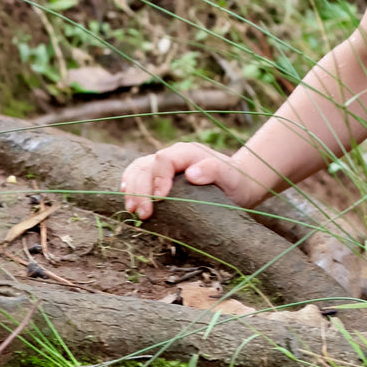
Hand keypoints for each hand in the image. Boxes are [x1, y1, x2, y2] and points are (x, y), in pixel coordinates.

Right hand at [120, 141, 257, 220]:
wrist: (238, 185)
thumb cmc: (236, 181)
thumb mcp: (231, 177)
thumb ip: (214, 170)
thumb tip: (191, 174)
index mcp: (188, 152)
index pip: (164, 160)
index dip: (158, 178)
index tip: (160, 199)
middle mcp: (174, 156)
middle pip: (146, 166)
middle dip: (141, 190)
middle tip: (143, 214)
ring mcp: (165, 166)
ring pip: (138, 170)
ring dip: (132, 190)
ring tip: (132, 211)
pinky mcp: (160, 176)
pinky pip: (138, 176)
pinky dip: (131, 187)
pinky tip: (129, 201)